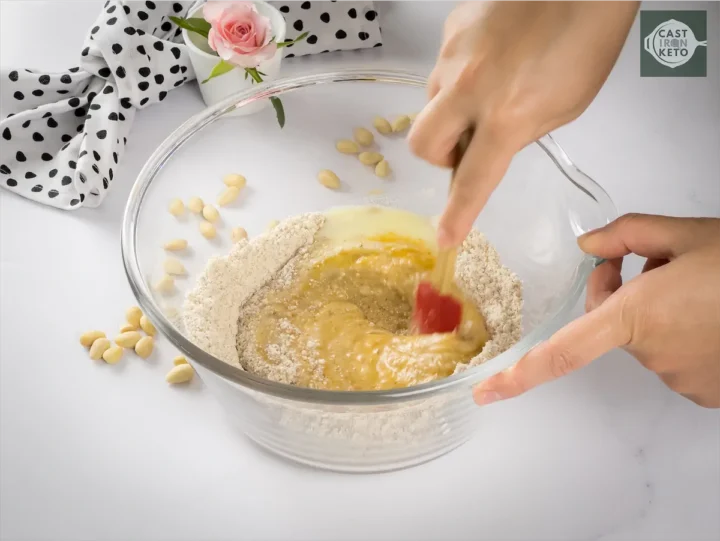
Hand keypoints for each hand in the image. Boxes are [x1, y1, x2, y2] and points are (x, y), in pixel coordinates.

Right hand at [408, 0, 638, 247]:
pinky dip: (462, 75)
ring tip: (492, 88)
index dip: (457, 214)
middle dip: (441, 155)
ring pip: (432, 101)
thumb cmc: (587, 39)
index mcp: (507, 114)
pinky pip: (444, 66)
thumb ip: (520, 134)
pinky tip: (492, 56)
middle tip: (471, 145)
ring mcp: (453, 54)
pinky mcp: (450, 28)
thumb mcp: (565, 105)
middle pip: (424, 144)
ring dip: (453, 110)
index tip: (446, 236)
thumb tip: (490, 146)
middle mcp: (469, 87)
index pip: (472, 179)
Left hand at [473, 214, 719, 408]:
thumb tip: (587, 248)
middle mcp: (652, 354)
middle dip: (620, 294)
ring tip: (696, 288)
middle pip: (609, 324)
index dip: (519, 374)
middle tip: (655, 265)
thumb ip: (626, 235)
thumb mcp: (684, 233)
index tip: (485, 392)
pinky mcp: (705, 391)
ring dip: (655, 314)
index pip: (562, 352)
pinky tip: (709, 314)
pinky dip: (681, 336)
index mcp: (635, 317)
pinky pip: (674, 358)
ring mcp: (680, 377)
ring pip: (645, 340)